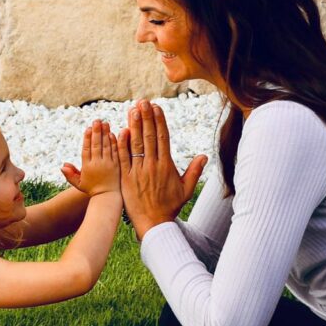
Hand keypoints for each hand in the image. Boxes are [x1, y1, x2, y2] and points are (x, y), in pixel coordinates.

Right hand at [61, 121, 119, 195]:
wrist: (107, 197)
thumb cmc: (92, 190)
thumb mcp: (79, 184)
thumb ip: (70, 174)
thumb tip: (62, 165)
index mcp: (88, 167)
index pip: (86, 149)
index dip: (87, 138)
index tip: (88, 128)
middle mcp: (98, 164)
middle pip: (96, 145)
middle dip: (96, 132)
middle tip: (97, 120)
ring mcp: (108, 164)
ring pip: (106, 146)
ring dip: (105, 133)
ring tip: (105, 123)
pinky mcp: (117, 165)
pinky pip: (116, 152)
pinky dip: (114, 142)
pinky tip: (113, 133)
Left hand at [119, 100, 207, 239]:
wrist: (153, 223)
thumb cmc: (170, 206)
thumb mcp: (186, 189)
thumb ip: (194, 171)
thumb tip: (204, 156)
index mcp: (167, 165)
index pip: (163, 137)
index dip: (159, 121)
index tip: (156, 107)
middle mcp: (152, 165)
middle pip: (149, 136)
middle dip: (146, 117)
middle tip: (143, 102)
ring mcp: (138, 171)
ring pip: (136, 144)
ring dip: (134, 125)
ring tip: (133, 110)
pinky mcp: (126, 178)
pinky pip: (123, 158)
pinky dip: (122, 144)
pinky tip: (121, 131)